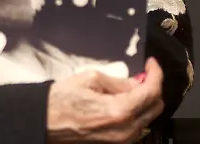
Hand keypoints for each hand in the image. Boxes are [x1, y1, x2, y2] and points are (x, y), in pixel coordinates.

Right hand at [46, 58, 164, 142]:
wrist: (44, 122)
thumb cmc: (61, 101)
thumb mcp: (90, 79)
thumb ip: (118, 82)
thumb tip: (136, 83)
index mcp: (120, 111)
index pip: (152, 91)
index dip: (156, 73)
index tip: (151, 64)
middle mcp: (125, 130)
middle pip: (155, 107)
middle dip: (153, 87)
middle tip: (143, 74)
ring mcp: (121, 140)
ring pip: (148, 118)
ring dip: (145, 100)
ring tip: (132, 86)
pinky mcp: (116, 143)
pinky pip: (136, 127)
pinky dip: (137, 112)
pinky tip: (125, 101)